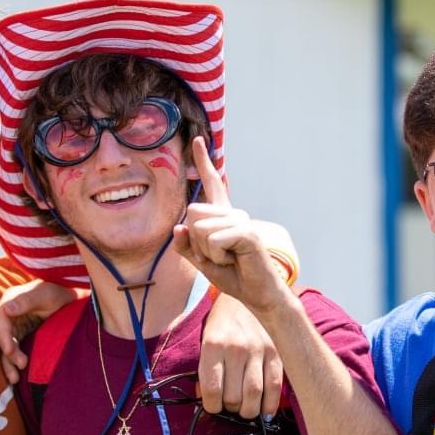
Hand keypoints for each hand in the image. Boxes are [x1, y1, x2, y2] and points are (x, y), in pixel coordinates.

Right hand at [0, 278, 79, 382]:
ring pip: (7, 346)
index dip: (4, 337)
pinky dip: (15, 361)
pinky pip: (15, 350)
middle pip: (3, 337)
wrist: (70, 299)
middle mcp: (9, 314)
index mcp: (10, 300)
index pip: (2, 321)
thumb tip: (6, 309)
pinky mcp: (22, 335)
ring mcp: (15, 326)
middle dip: (9, 354)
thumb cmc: (58, 292)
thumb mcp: (46, 294)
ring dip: (9, 362)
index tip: (9, 351)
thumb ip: (27, 300)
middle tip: (21, 366)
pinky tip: (18, 376)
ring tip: (15, 379)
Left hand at [171, 137, 291, 316]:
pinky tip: (233, 261)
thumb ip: (186, 246)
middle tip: (216, 257)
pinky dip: (216, 257)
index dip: (203, 162)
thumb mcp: (201, 262)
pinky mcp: (247, 233)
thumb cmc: (231, 276)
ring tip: (226, 260)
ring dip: (206, 253)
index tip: (198, 141)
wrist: (256, 294)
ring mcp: (241, 221)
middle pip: (191, 214)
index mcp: (222, 216)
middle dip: (195, 243)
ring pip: (199, 228)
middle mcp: (232, 213)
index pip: (212, 184)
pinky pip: (214, 240)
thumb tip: (178, 228)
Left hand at [200, 292, 284, 417]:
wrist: (247, 298)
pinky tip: (264, 410)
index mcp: (214, 345)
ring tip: (245, 409)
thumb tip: (206, 400)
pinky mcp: (276, 353)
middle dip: (230, 409)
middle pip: (234, 397)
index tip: (214, 406)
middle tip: (230, 406)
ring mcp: (259, 350)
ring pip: (254, 396)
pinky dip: (270, 404)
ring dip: (249, 410)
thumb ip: (205, 371)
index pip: (212, 390)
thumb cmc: (223, 324)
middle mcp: (236, 348)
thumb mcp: (206, 342)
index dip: (211, 406)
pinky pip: (275, 386)